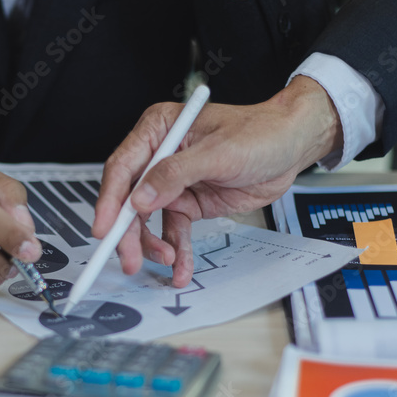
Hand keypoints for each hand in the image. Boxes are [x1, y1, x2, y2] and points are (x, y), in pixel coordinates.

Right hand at [92, 76, 341, 286]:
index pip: (123, 168)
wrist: (291, 148)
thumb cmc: (260, 133)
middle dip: (129, 233)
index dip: (110, 201)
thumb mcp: (218, 152)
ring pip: (149, 221)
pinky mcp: (189, 202)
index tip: (105, 229)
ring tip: (168, 260)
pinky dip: (176, 250)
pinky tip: (180, 266)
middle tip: (129, 259)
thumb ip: (175, 173)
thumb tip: (141, 198)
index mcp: (158, 130)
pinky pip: (174, 231)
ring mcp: (172, 182)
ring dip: (154, 245)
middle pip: (130, 200)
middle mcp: (159, 155)